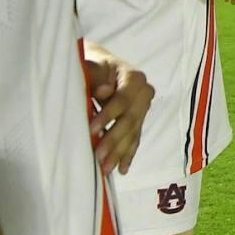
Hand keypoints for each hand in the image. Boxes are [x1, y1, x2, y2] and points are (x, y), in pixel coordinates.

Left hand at [83, 50, 152, 174]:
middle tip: (98, 157)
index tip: (90, 130)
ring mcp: (144, 109)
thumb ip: (96, 76)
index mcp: (134, 77)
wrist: (102, 66)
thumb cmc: (94, 65)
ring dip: (119, 153)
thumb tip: (103, 91)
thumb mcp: (93, 65)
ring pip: (132, 133)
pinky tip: (122, 169)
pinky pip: (135, 140)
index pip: (122, 100)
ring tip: (106, 169)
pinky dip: (127, 155)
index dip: (107, 116)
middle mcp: (144, 93)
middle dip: (113, 140)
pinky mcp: (139, 121)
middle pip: (129, 120)